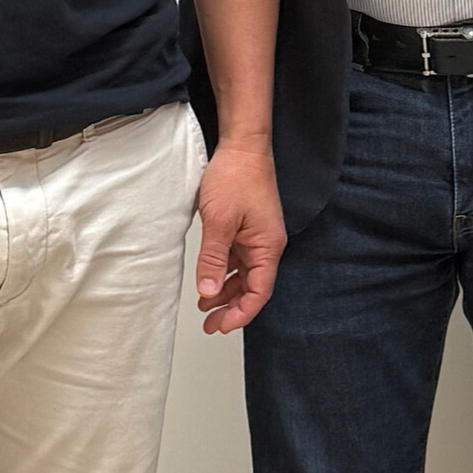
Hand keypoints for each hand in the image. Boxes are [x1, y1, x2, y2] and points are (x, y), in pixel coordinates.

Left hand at [193, 135, 284, 333]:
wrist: (243, 145)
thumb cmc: (237, 176)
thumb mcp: (219, 221)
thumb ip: (213, 259)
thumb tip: (208, 291)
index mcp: (267, 246)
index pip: (259, 292)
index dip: (241, 314)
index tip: (221, 327)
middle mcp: (266, 245)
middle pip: (253, 287)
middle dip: (231, 309)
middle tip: (210, 325)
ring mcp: (257, 236)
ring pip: (244, 275)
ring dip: (226, 292)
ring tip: (205, 307)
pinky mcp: (248, 228)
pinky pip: (238, 259)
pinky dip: (224, 272)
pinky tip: (209, 280)